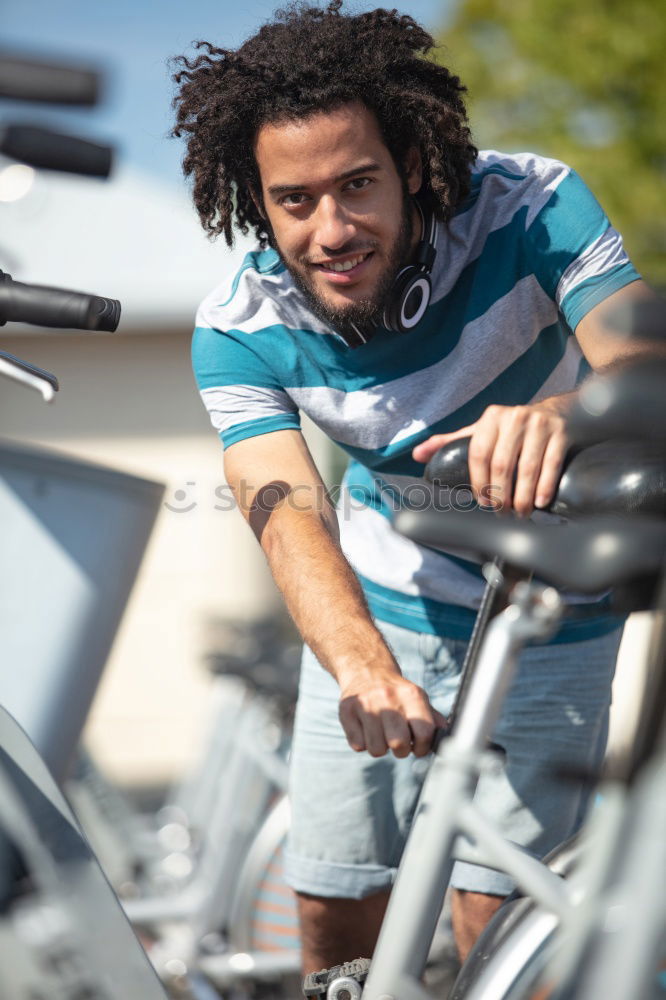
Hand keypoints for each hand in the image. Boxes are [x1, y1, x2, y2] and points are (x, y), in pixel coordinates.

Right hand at [338, 669, 446, 757]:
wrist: (365, 670)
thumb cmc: (396, 692)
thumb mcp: (417, 698)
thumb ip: (433, 719)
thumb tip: (448, 737)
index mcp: (411, 695)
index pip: (425, 732)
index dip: (423, 747)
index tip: (418, 746)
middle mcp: (388, 697)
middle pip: (399, 744)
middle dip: (401, 750)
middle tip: (398, 741)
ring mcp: (365, 704)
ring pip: (376, 749)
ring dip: (380, 747)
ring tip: (381, 733)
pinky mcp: (346, 711)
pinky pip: (358, 746)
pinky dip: (363, 742)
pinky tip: (366, 729)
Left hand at [412, 402, 568, 515]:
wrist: (558, 413)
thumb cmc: (513, 429)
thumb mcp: (483, 431)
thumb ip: (451, 443)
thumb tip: (417, 455)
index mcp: (491, 418)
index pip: (478, 454)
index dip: (479, 482)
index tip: (482, 502)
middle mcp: (514, 417)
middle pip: (502, 464)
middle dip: (500, 495)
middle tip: (502, 513)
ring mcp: (539, 424)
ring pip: (527, 468)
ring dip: (522, 497)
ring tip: (520, 513)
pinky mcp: (561, 432)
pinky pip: (551, 464)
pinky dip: (544, 487)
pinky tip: (540, 502)